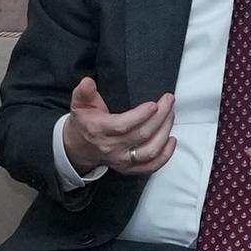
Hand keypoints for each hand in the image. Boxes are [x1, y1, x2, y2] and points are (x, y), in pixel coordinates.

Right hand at [59, 74, 177, 177]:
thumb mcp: (79, 103)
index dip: (141, 116)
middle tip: (169, 100)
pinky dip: (165, 155)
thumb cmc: (84, 122)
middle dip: (160, 117)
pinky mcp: (129, 168)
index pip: (123, 125)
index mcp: (98, 130)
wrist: (79, 147)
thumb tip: (88, 82)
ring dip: (165, 132)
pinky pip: (151, 166)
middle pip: (141, 135)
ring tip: (171, 115)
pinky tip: (171, 140)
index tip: (154, 104)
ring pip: (149, 151)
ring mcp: (121, 160)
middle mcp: (111, 148)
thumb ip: (84, 92)